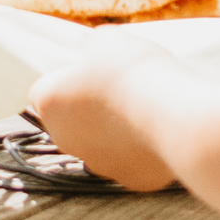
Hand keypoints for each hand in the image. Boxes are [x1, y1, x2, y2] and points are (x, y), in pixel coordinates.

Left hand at [31, 45, 186, 191]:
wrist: (176, 116)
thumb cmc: (133, 72)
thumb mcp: (108, 39)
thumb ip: (93, 48)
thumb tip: (95, 51)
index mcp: (50, 102)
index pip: (43, 91)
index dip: (64, 80)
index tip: (87, 71)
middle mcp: (65, 140)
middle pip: (71, 121)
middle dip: (90, 107)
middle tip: (118, 88)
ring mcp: (98, 164)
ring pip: (101, 144)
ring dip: (116, 130)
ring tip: (145, 107)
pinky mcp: (131, 180)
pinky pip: (132, 161)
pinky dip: (142, 149)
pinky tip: (160, 130)